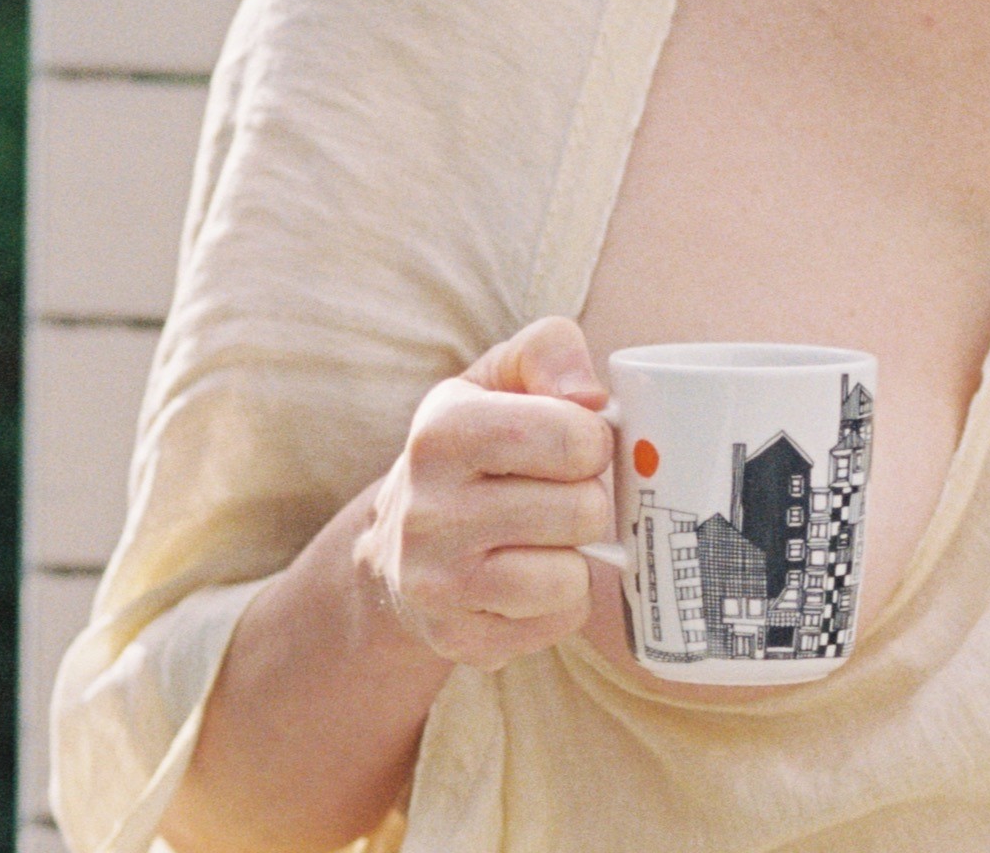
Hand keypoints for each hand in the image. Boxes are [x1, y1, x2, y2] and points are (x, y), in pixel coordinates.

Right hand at [354, 316, 617, 671]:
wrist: (396, 546)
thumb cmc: (473, 448)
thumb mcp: (499, 376)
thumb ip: (549, 351)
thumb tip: (591, 398)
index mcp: (442, 432)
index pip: (572, 438)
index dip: (593, 439)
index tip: (573, 442)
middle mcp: (428, 511)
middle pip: (583, 510)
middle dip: (587, 498)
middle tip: (556, 492)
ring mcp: (437, 584)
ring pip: (570, 575)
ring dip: (574, 554)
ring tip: (541, 535)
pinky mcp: (457, 639)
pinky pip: (558, 622)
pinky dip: (559, 600)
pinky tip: (527, 576)